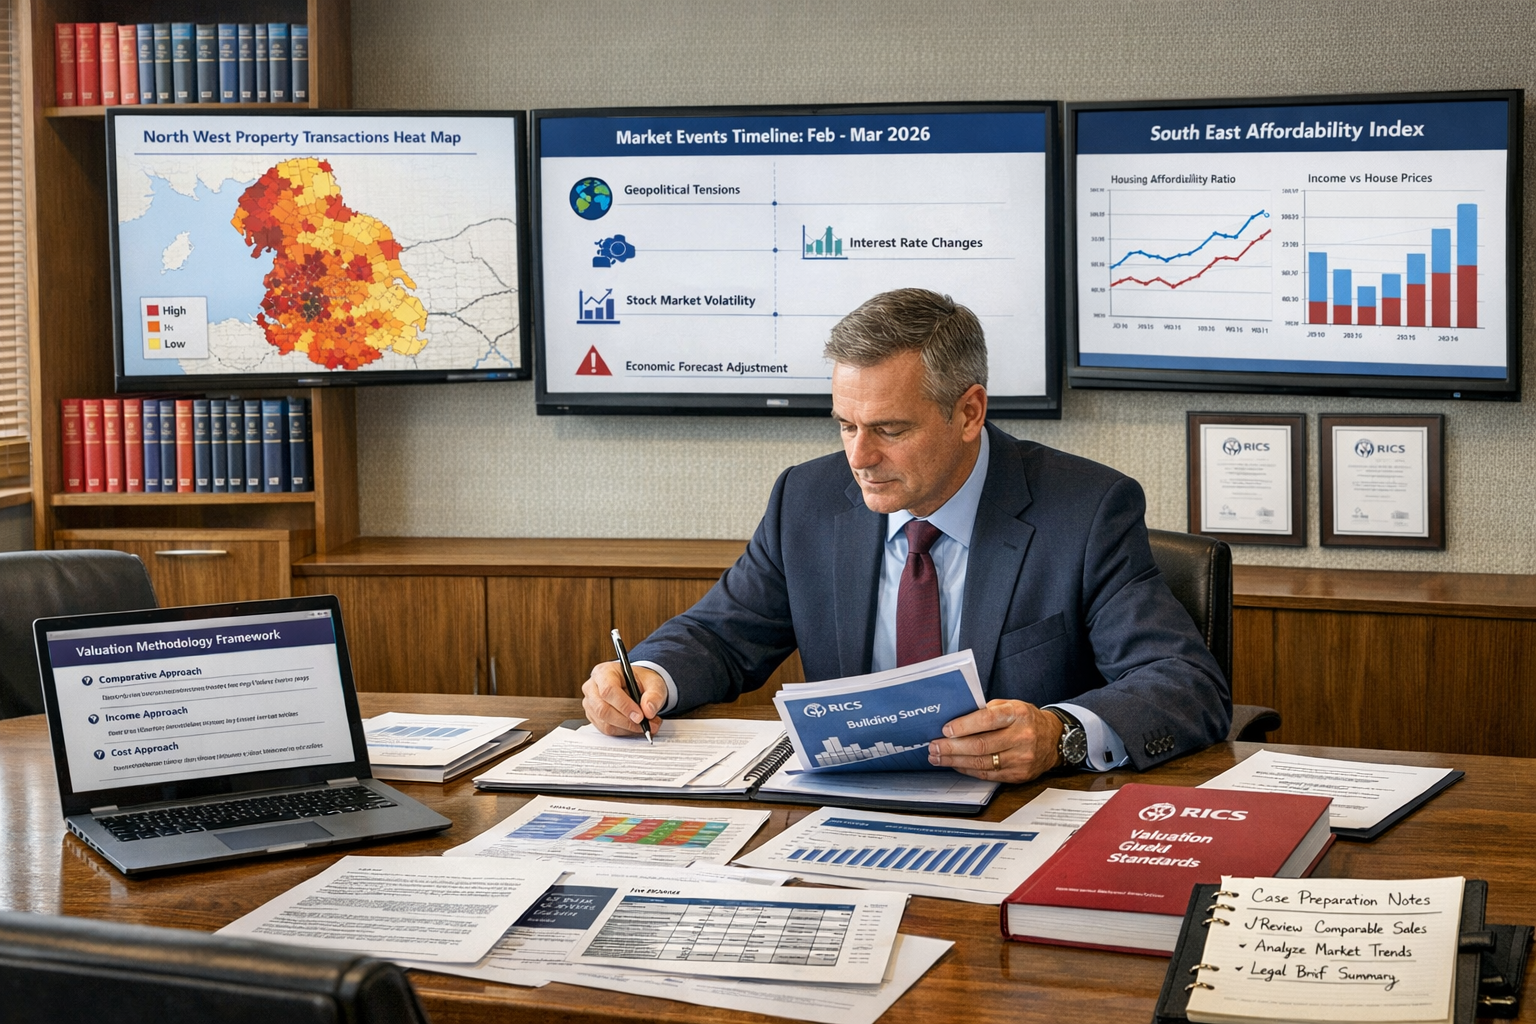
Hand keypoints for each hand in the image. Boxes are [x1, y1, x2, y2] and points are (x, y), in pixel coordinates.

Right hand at [581, 661, 666, 736]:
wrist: (636, 685)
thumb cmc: (641, 681)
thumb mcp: (653, 682)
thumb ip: (654, 695)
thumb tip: (648, 711)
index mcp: (604, 672)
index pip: (608, 690)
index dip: (624, 705)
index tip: (640, 716)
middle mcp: (593, 687)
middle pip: (603, 709)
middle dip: (626, 721)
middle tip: (645, 724)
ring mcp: (590, 703)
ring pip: (605, 723)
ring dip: (627, 728)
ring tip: (645, 724)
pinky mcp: (593, 716)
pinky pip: (606, 729)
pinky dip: (623, 731)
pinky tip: (635, 726)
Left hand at [926, 699, 1062, 782]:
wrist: (1054, 740)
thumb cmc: (1026, 719)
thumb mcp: (1011, 705)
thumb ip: (987, 710)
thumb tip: (956, 718)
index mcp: (1018, 714)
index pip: (987, 720)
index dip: (964, 726)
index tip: (945, 729)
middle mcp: (1022, 737)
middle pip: (980, 745)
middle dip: (952, 747)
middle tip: (934, 746)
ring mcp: (1021, 758)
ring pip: (981, 763)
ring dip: (955, 760)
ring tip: (938, 757)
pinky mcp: (1019, 775)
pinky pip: (988, 774)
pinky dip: (968, 770)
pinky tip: (955, 764)